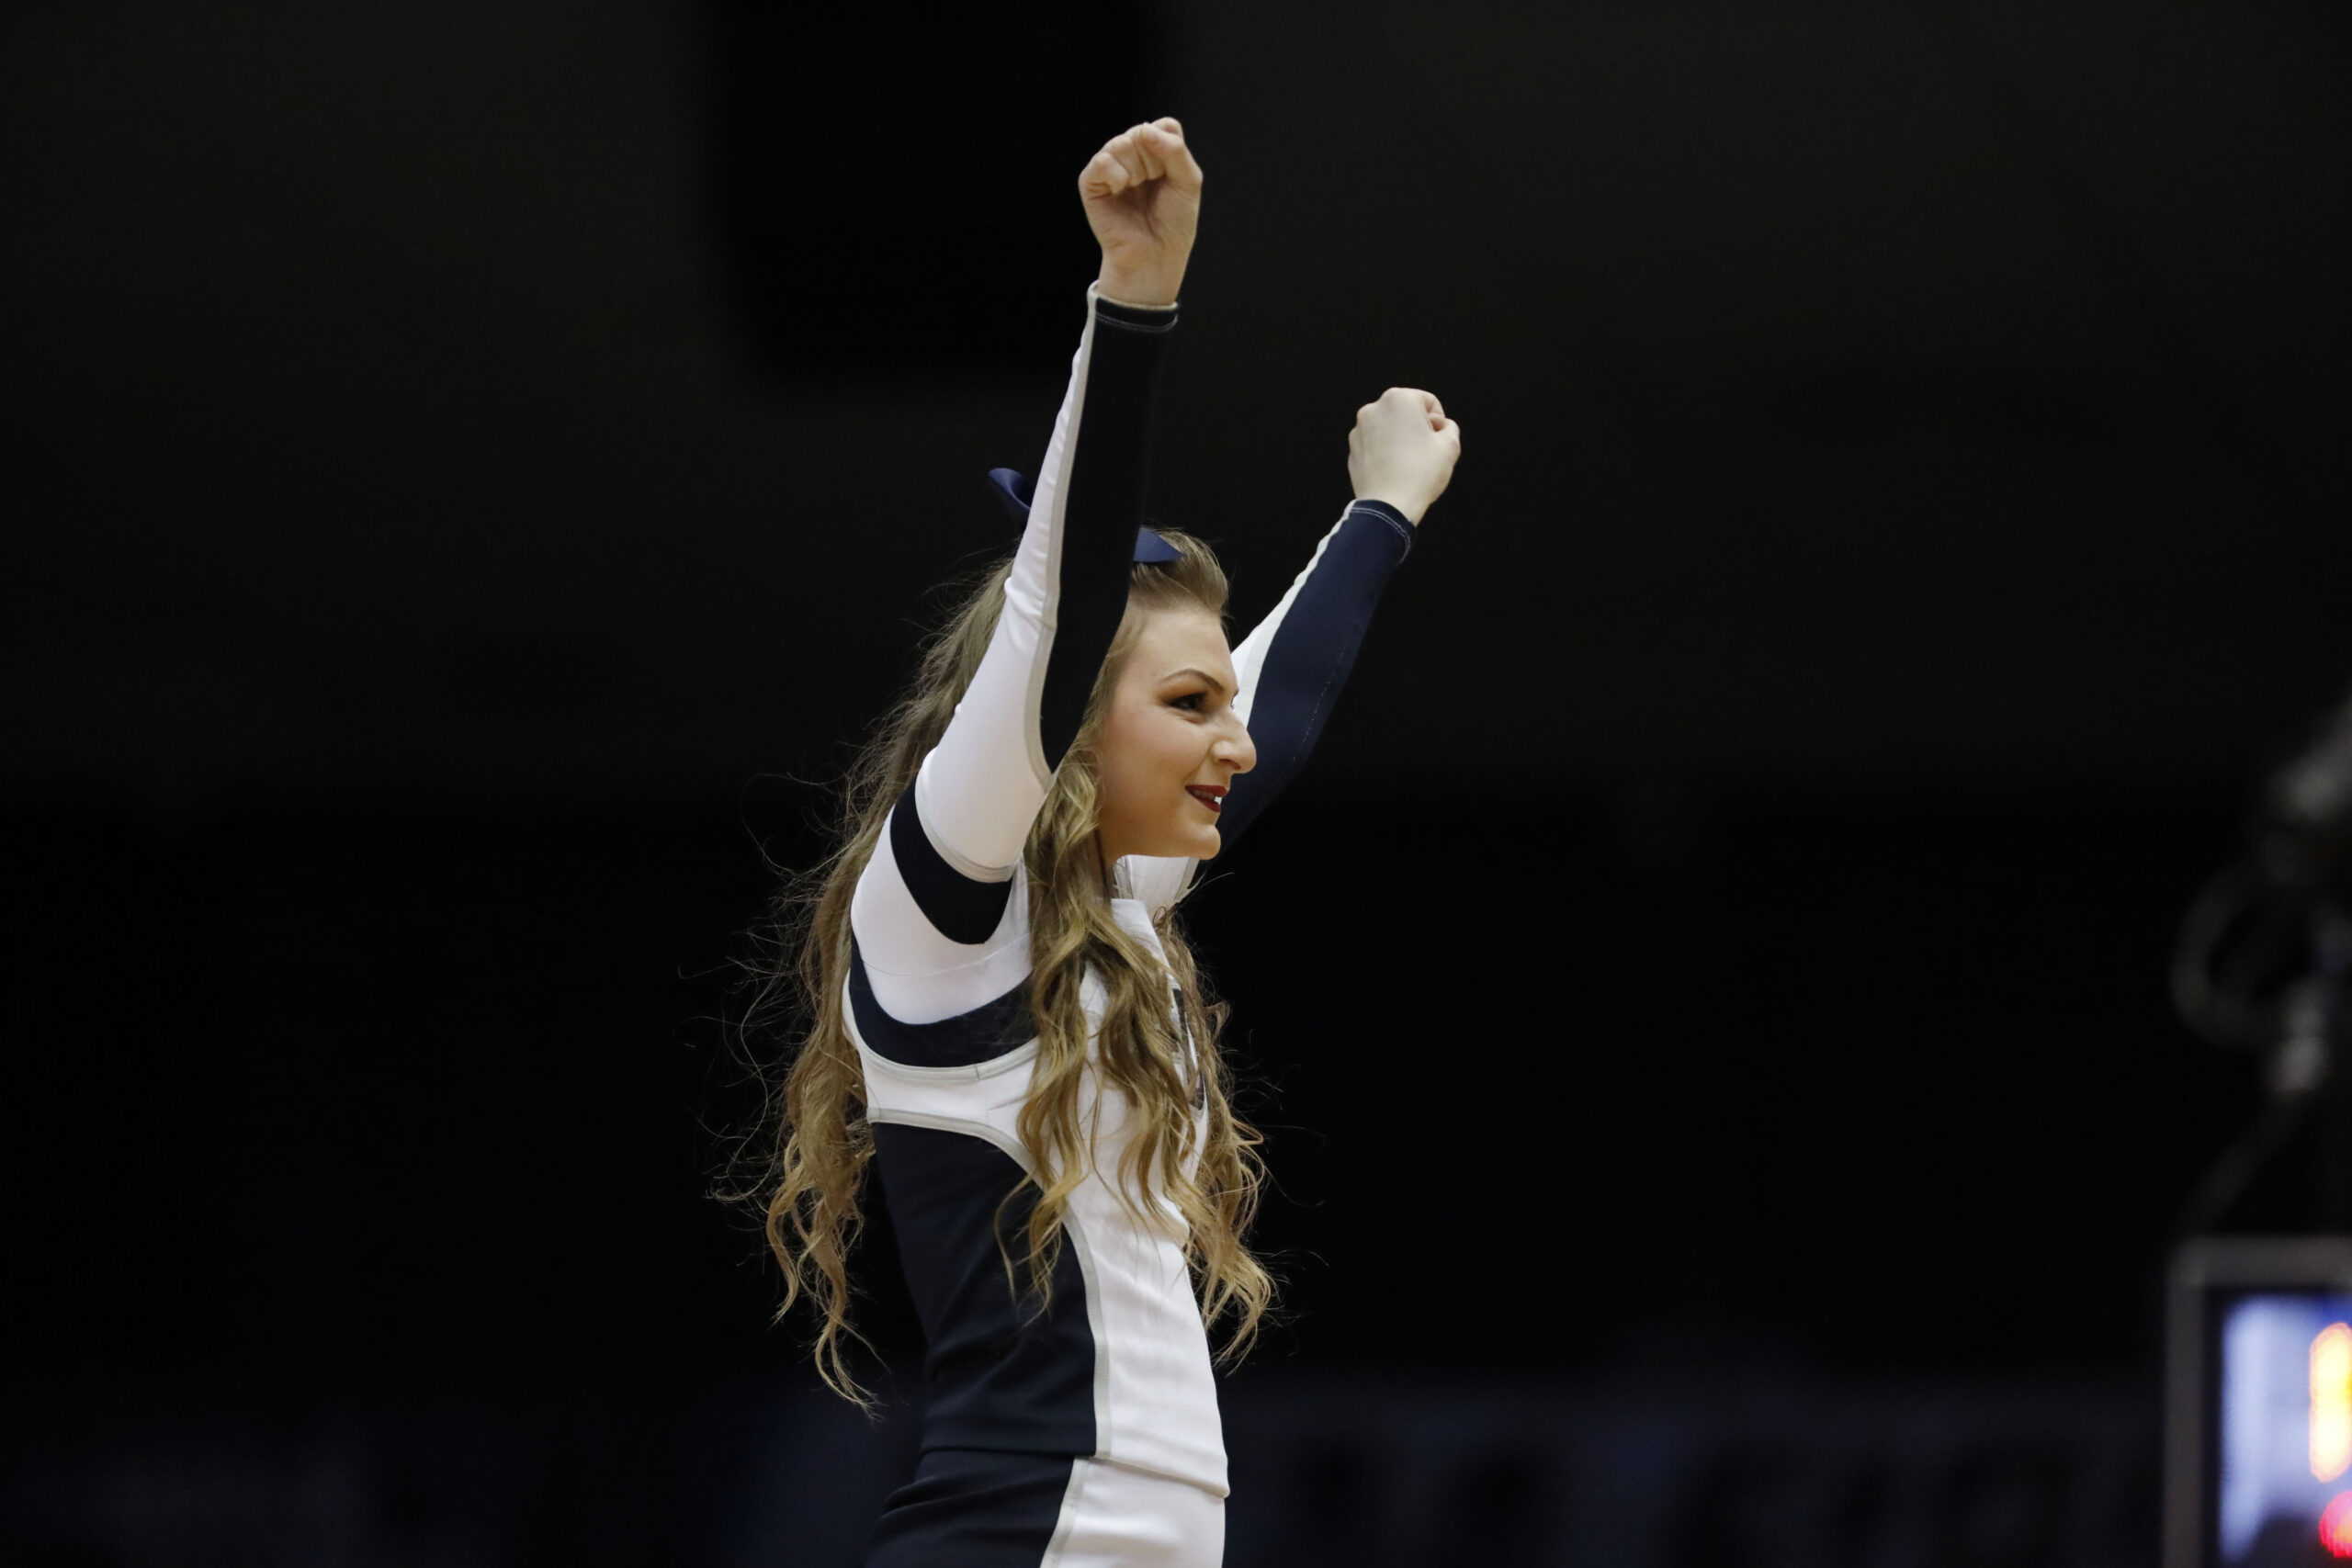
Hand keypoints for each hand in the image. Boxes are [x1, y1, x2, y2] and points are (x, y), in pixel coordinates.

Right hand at [1079, 118, 1202, 307]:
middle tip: (1152, 189)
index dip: (1171, 151)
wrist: (1155, 255)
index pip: (1164, 126)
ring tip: (1135, 191)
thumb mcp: (1188, 181)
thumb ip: (1174, 149)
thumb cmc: (1173, 222)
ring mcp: (1110, 166)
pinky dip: (1115, 174)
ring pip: (1121, 143)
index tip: (1172, 178)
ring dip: (1135, 171)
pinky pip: (1101, 161)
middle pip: (1142, 133)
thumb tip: (1144, 129)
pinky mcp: (1091, 182)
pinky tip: (1120, 189)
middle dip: (1154, 164)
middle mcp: (1131, 154)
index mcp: (1155, 151)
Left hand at [1347, 389, 1461, 524]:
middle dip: (1418, 428)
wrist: (1388, 506)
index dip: (1439, 421)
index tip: (1438, 440)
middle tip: (1426, 452)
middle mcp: (1374, 408)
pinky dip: (1385, 451)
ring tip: (1410, 462)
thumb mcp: (1450, 446)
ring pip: (1390, 427)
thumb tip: (1442, 427)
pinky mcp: (1353, 448)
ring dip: (1401, 439)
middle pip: (1406, 412)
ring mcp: (1359, 429)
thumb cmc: (1419, 474)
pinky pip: (1375, 443)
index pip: (1428, 401)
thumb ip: (1450, 428)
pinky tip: (1395, 469)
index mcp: (1399, 399)